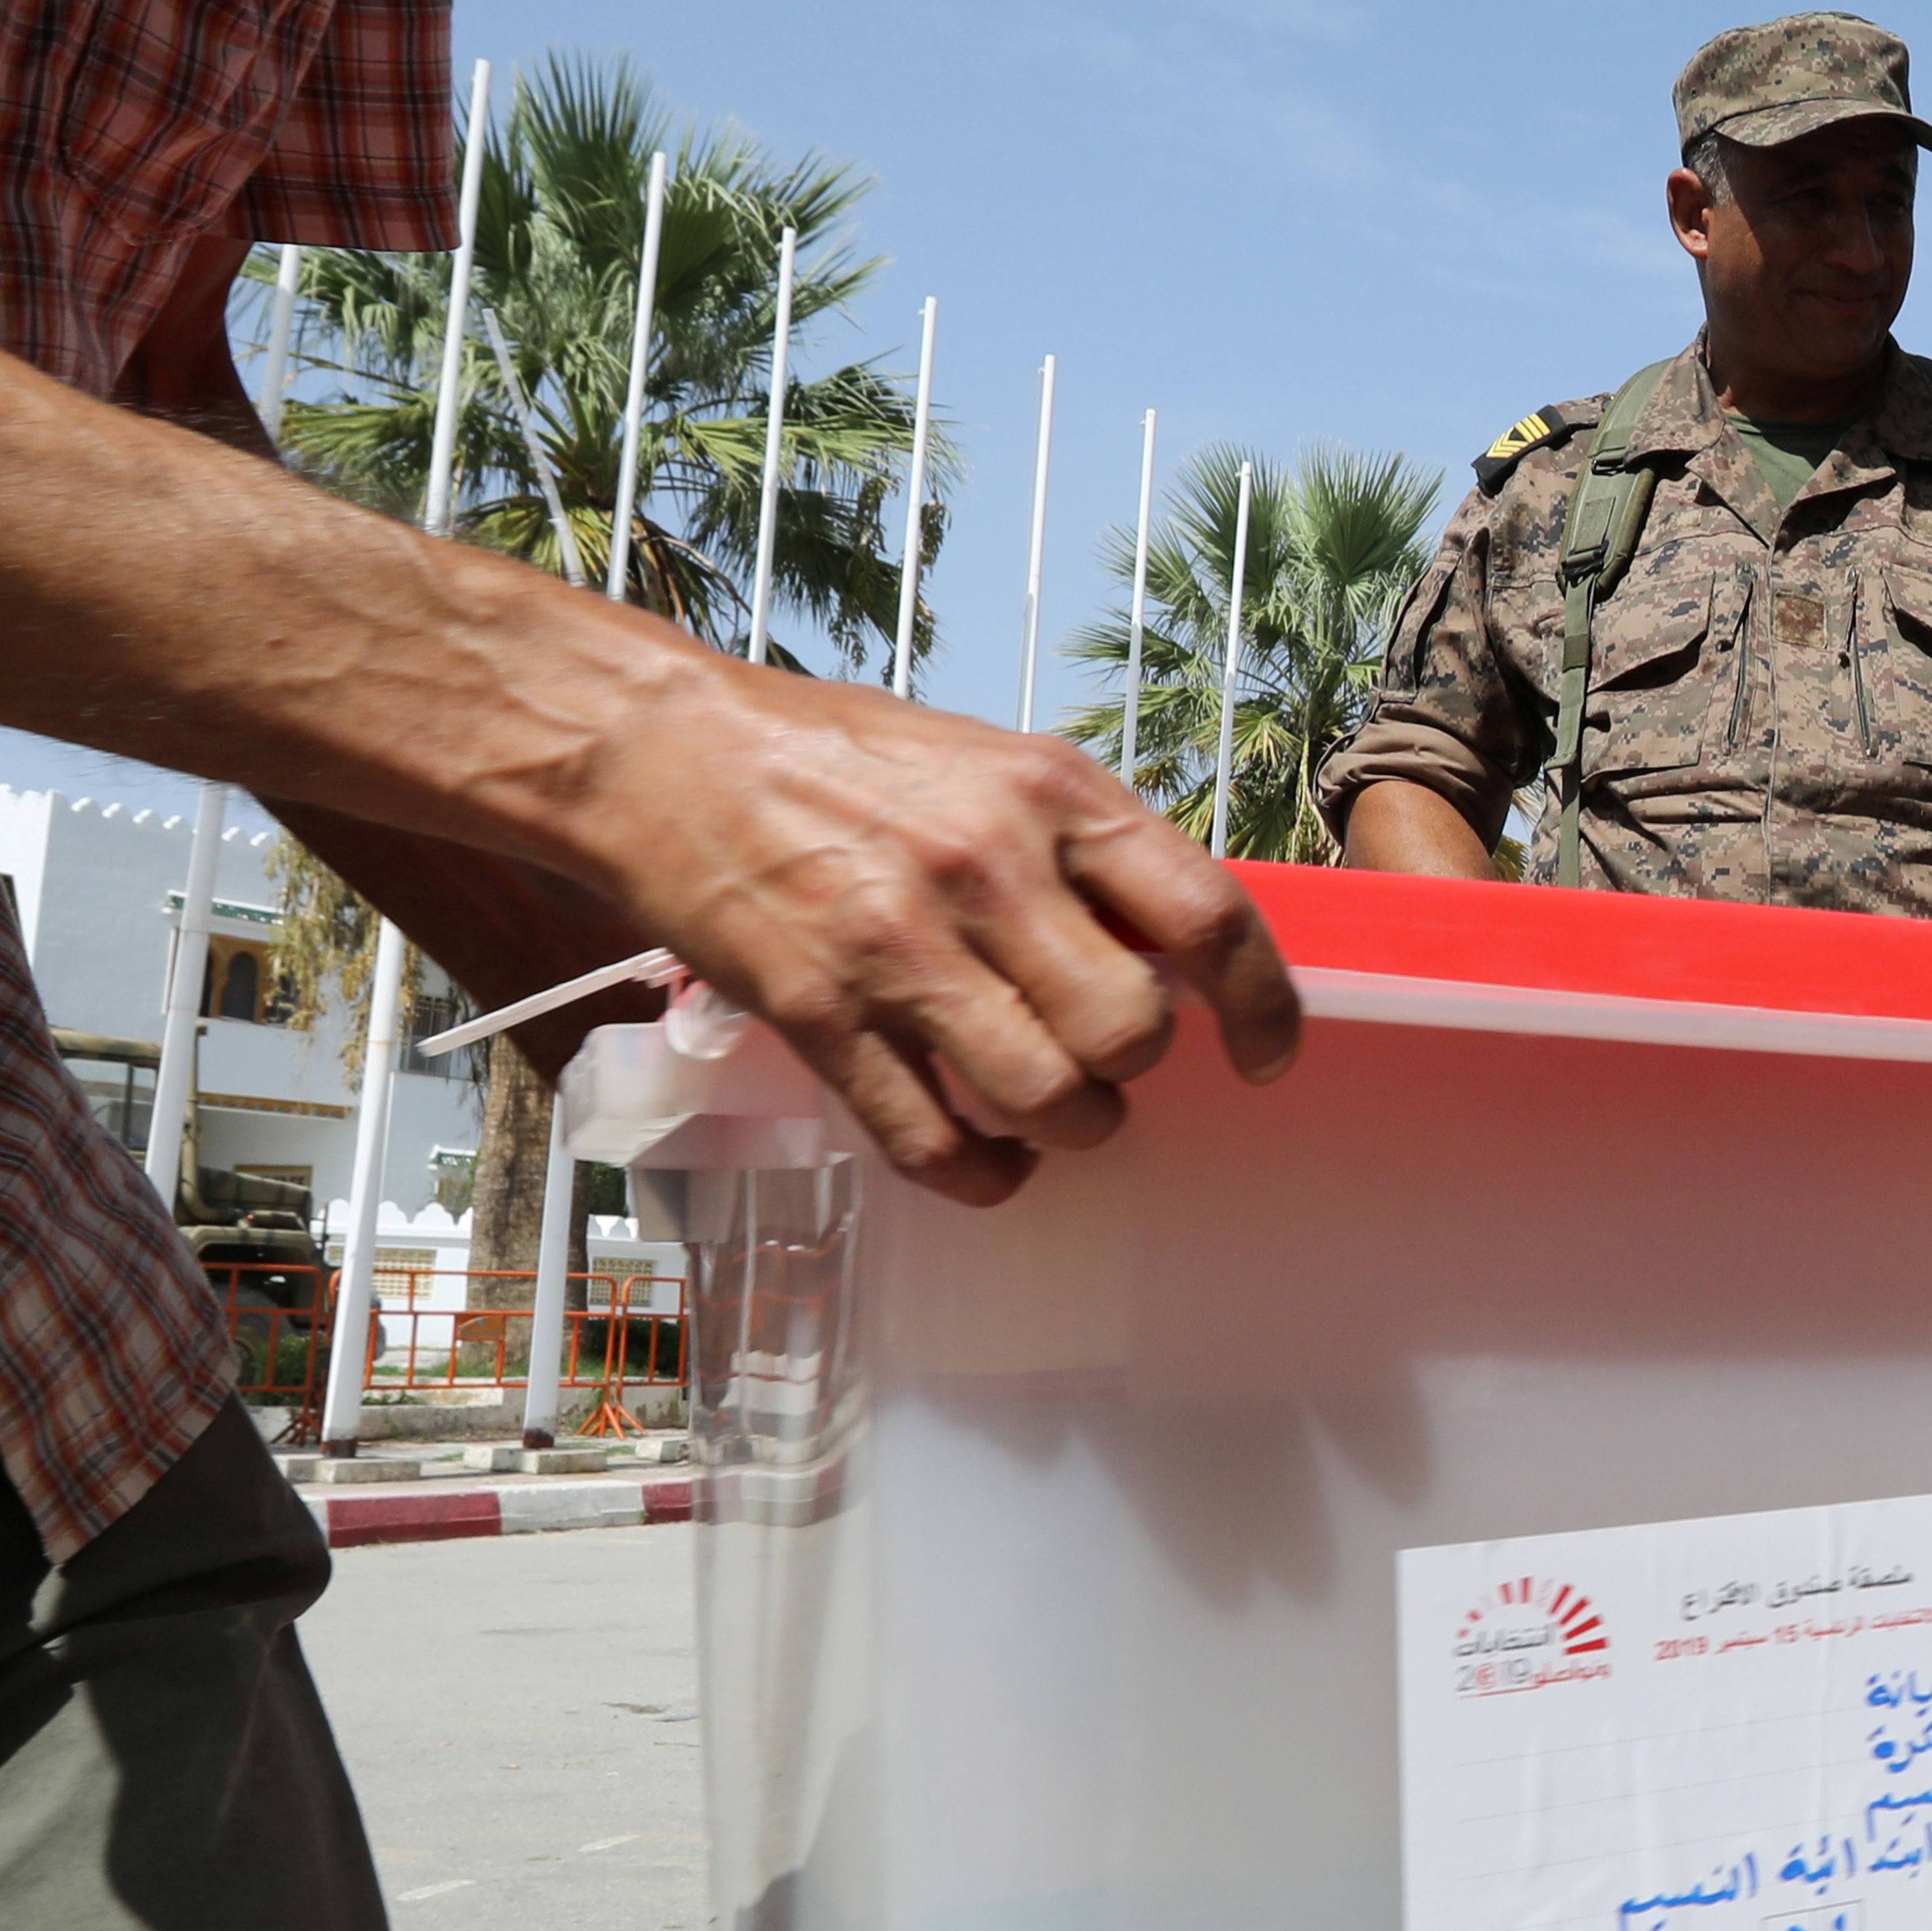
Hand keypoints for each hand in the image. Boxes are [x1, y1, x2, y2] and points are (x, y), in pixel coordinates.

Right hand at [565, 661, 1299, 1203]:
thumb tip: (1173, 954)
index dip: (1262, 1006)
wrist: (663, 753)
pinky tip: (990, 1159)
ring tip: (1052, 1111)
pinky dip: (984, 1177)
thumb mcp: (992, 763)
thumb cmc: (842, 760)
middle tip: (1107, 1062)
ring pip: (1048, 1099)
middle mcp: (987, 867)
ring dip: (1069, 1128)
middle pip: (1131, 1033)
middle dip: (1135, 1071)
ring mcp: (900, 947)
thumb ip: (1085, 850)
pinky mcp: (822, 1016)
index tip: (1267, 1056)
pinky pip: (936, 1146)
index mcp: (1050, 792)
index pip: (1207, 915)